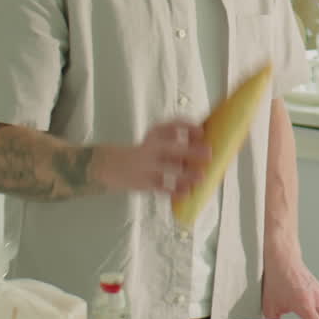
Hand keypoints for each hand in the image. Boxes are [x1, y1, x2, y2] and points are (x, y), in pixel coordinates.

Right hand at [93, 120, 209, 197]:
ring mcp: (147, 167)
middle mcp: (150, 149)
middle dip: (191, 151)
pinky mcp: (145, 183)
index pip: (171, 126)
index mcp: (154, 135)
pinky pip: (161, 188)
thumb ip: (174, 141)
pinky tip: (187, 192)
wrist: (110, 165)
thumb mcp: (154, 140)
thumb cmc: (142, 152)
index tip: (201, 131)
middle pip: (171, 149)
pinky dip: (174, 190)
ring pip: (168, 171)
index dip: (187, 127)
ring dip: (185, 174)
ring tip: (201, 176)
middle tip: (208, 153)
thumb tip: (202, 145)